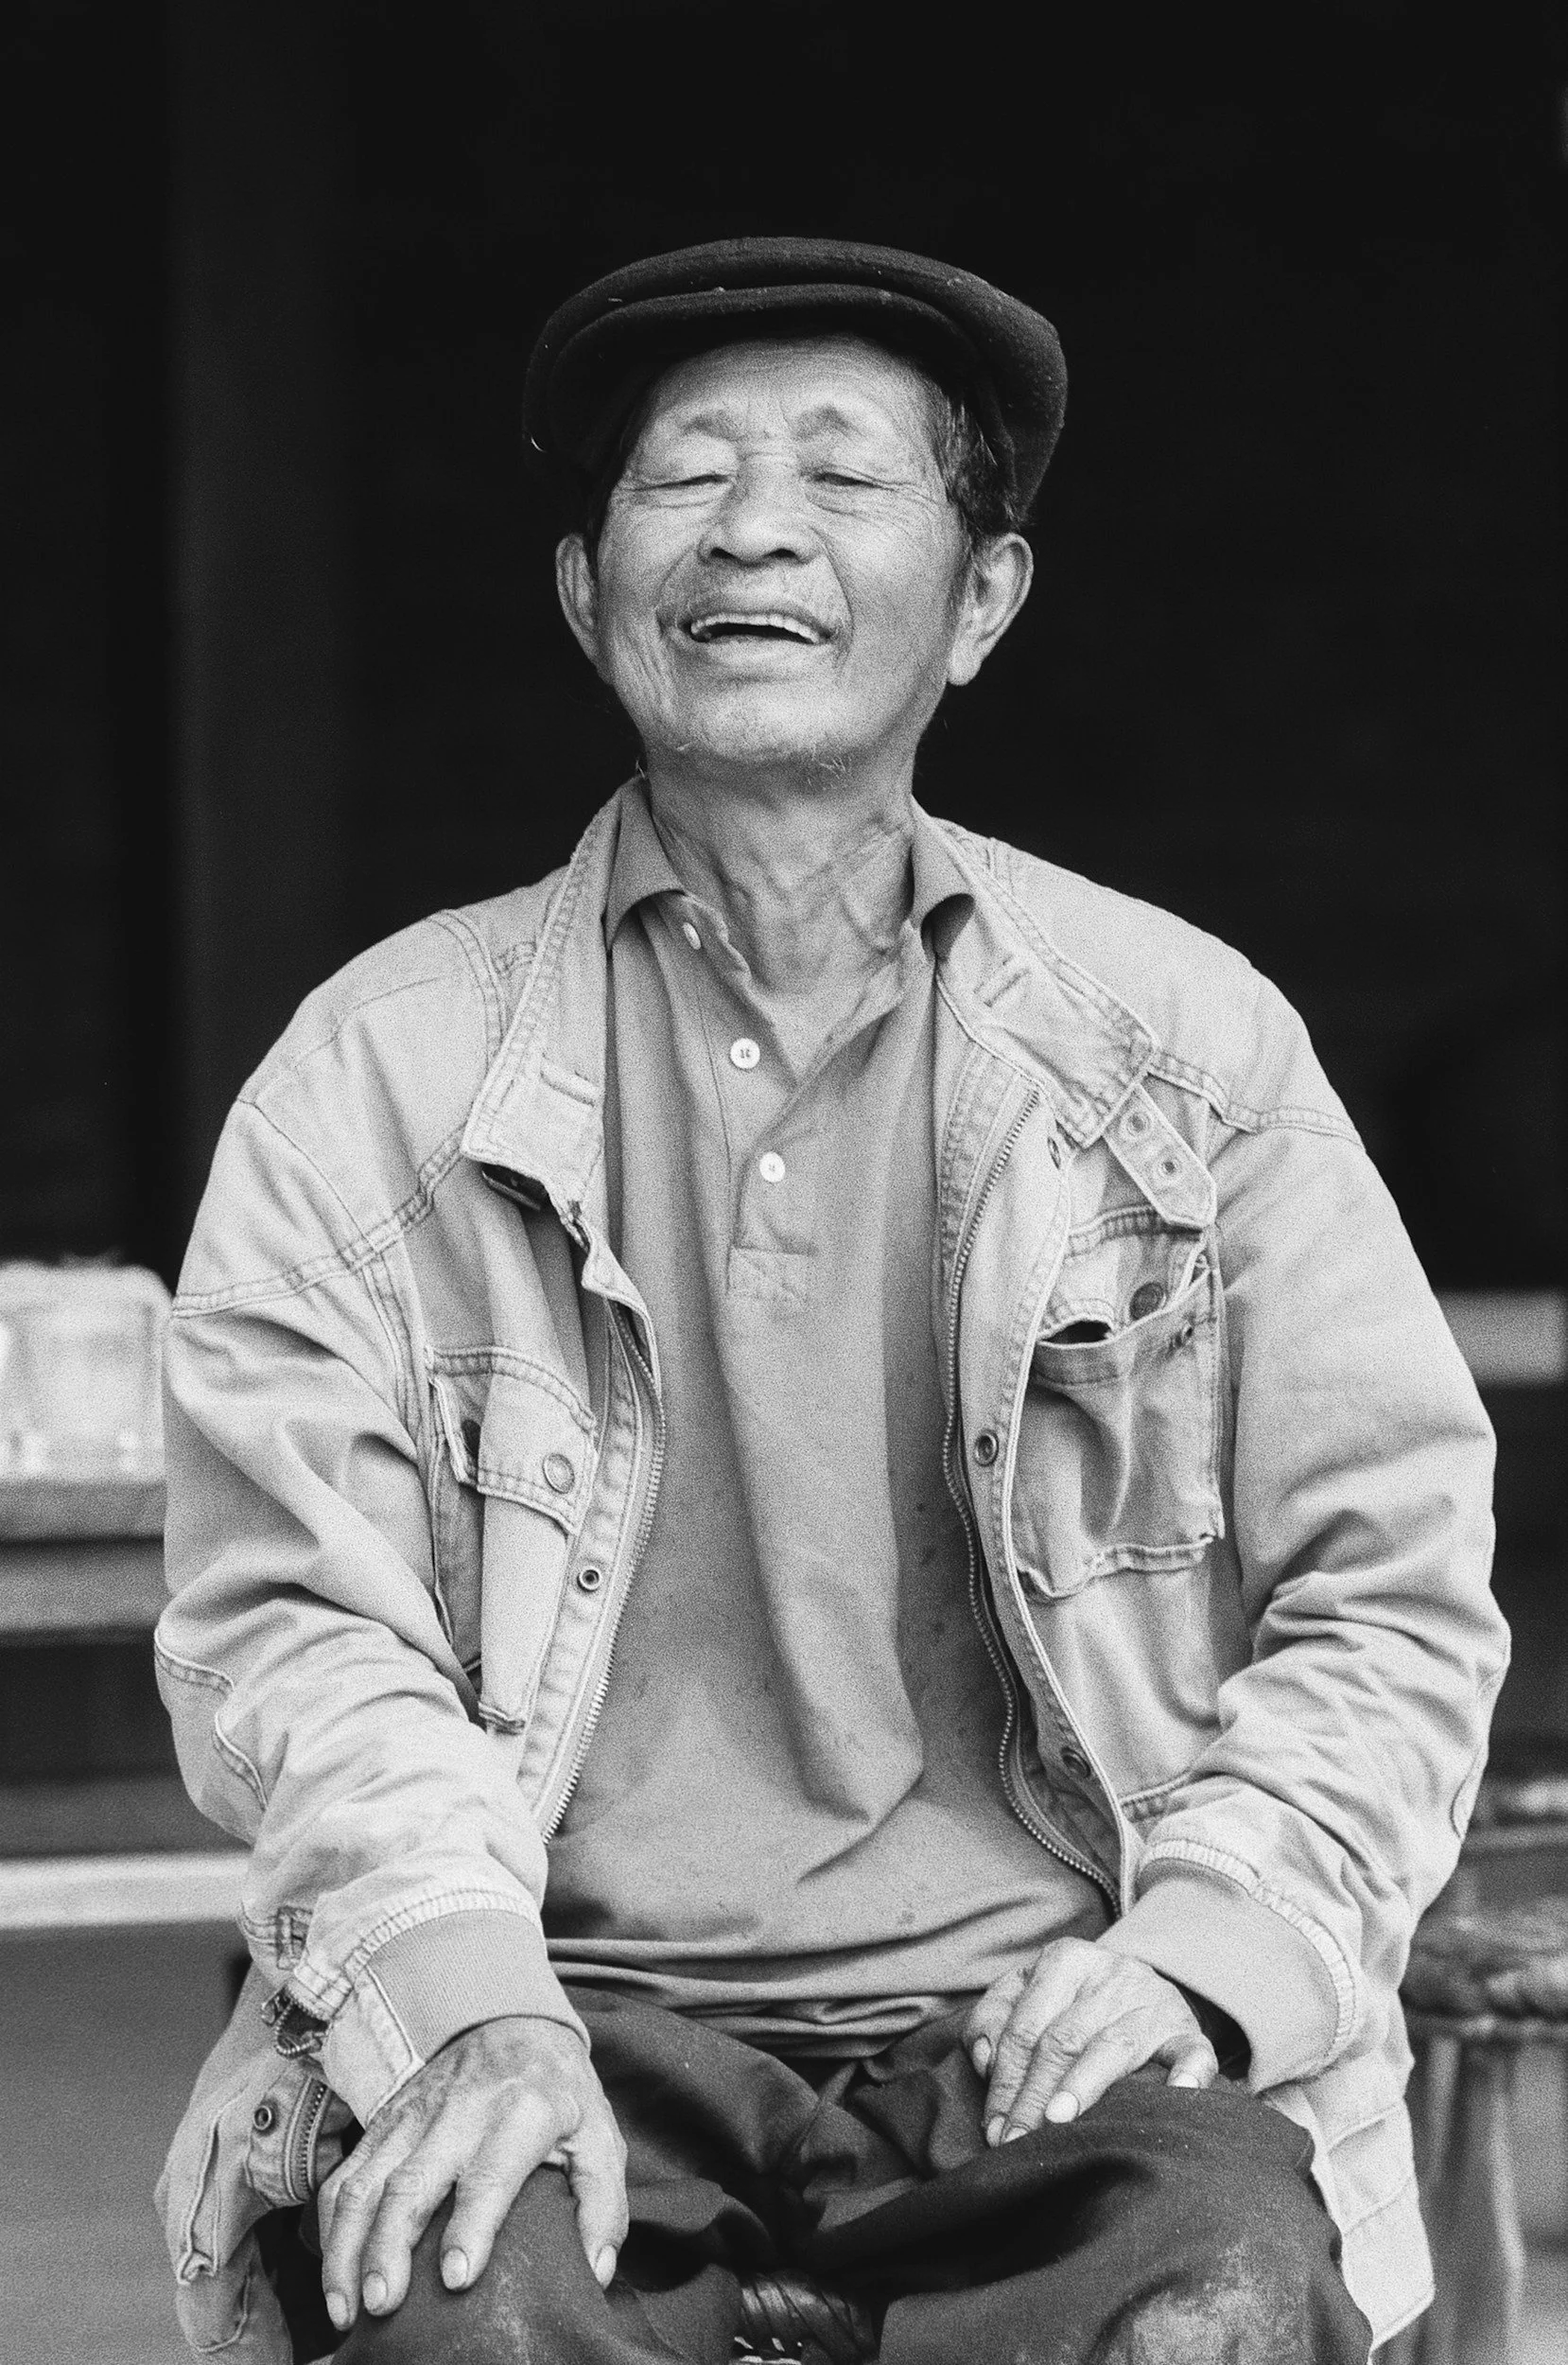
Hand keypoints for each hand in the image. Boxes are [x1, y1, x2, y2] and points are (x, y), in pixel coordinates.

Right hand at [318, 2015, 626, 2333]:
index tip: (455, 2279)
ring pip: (365, 2182)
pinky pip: (345, 2175)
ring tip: (345, 2308)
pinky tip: (334, 2272)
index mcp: (523, 2113)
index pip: (489, 2174)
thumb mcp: (600, 2135)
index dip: (470, 2227)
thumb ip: (604, 2204)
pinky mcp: (384, 2121)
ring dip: (347, 2248)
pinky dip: (330, 2227)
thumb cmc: (558, 2092)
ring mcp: (413, 2115)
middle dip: (388, 2248)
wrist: (512, 2020)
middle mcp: (460, 2112)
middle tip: (381, 2307)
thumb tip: (595, 2271)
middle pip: (411, 2183)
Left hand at [963, 1939, 1217, 2143]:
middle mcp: (1110, 1975)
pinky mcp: (1188, 2031)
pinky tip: (1178, 2093)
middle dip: (1033, 2096)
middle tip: (1017, 2142)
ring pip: (1112, 2047)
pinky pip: (1192, 2052)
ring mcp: (1152, 2003)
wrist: (1143, 1987)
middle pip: (1063, 2040)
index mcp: (1065, 1960)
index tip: (994, 2128)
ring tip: (1057, 2122)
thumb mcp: (1027, 1994)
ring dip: (1083, 2086)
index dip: (1004, 2080)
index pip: (1024, 2026)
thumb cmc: (1072, 2003)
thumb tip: (983, 2059)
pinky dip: (1188, 2072)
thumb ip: (993, 2018)